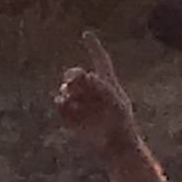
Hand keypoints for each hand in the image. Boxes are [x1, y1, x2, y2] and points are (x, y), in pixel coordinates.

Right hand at [51, 32, 140, 164]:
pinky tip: (67, 107)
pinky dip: (61, 103)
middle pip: (76, 74)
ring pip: (66, 88)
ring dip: (67, 91)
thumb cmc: (122, 124)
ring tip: (71, 99)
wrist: (116, 147)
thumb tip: (84, 75)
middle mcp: (93, 91)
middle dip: (72, 76)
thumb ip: (101, 87)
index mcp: (108, 84)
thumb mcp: (115, 102)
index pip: (100, 61)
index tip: (86, 34)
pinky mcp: (72, 115)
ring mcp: (82, 102)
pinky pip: (60, 103)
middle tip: (72, 81)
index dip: (93, 47)